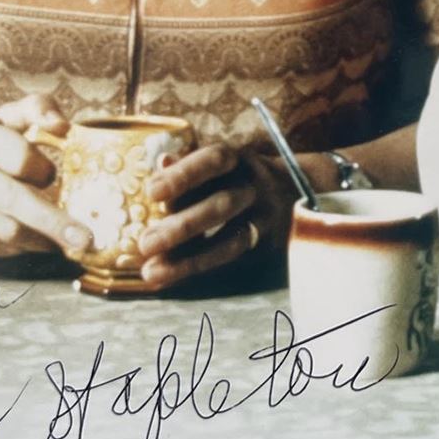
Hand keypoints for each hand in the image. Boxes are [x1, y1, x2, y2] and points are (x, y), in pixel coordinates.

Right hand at [0, 94, 85, 259]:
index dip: (42, 169)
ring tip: (66, 240)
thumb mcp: (10, 117)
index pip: (18, 155)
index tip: (55, 176)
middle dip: (52, 221)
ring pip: (4, 230)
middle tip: (85, 239)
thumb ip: (39, 109)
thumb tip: (61, 126)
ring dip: (41, 238)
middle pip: (9, 199)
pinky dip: (23, 247)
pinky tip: (37, 239)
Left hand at [134, 143, 287, 288]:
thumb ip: (189, 165)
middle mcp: (255, 188)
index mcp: (238, 160)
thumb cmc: (236, 175)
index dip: (184, 175)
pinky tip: (170, 277)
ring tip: (153, 271)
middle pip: (223, 205)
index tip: (151, 192)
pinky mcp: (267, 245)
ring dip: (189, 258)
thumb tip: (162, 162)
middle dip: (182, 226)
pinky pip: (232, 261)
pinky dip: (198, 268)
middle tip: (145, 243)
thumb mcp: (218, 164)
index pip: (214, 160)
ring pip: (231, 240)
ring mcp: (265, 218)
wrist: (293, 189)